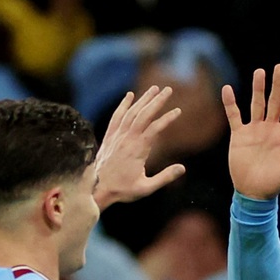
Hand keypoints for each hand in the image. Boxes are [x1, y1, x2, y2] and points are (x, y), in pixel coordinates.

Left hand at [94, 86, 188, 205]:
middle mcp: (127, 139)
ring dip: (143, 99)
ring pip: (131, 112)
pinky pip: (117, 116)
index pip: (155, 128)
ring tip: (154, 88)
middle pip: (144, 114)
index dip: (167, 118)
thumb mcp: (146, 188)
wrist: (97, 189)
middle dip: (157, 101)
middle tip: (168, 89)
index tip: (178, 111)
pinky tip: (130, 95)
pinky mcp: (109, 137)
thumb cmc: (123, 190)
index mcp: (138, 150)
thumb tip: (182, 168)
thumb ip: (165, 177)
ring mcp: (117, 136)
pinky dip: (123, 105)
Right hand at [222, 65, 279, 200]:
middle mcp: (271, 129)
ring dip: (258, 89)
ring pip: (257, 105)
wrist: (253, 193)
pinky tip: (228, 89)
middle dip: (278, 85)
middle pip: (275, 102)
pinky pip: (234, 116)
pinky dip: (230, 103)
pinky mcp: (239, 136)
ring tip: (260, 72)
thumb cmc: (275, 183)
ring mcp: (255, 130)